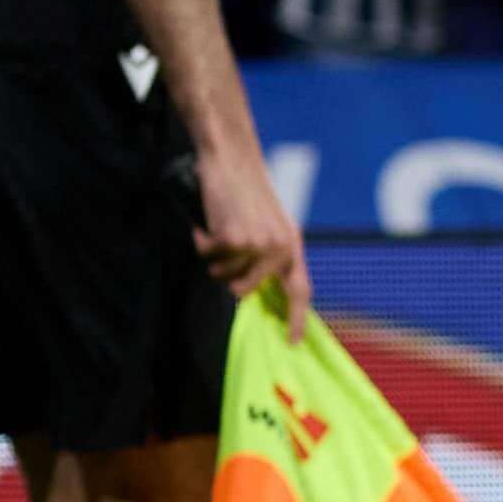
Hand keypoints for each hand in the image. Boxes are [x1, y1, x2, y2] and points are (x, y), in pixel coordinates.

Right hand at [193, 132, 308, 312]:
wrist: (232, 158)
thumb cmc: (246, 191)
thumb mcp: (269, 224)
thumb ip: (269, 256)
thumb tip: (255, 293)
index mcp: (293, 245)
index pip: (300, 290)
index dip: (297, 319)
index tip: (292, 343)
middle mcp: (281, 248)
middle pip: (246, 290)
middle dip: (227, 276)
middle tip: (223, 248)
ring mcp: (259, 245)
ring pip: (224, 276)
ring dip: (214, 257)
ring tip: (221, 227)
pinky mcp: (235, 240)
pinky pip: (208, 257)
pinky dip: (201, 242)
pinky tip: (209, 221)